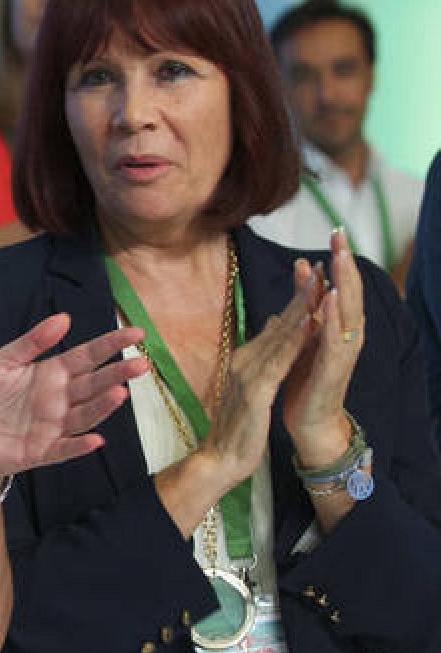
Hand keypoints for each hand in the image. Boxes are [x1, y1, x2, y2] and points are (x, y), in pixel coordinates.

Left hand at [0, 314, 145, 496]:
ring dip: (103, 406)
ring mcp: (53, 426)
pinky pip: (64, 449)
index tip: (136, 333)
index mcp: (52, 374)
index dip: (111, 344)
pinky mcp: (41, 451)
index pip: (88, 356)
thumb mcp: (3, 362)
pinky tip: (96, 440)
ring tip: (120, 393)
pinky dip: (80, 446)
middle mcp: (59, 400)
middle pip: (94, 384)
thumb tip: (64, 317)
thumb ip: (32, 342)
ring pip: (85, 415)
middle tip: (141, 363)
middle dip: (117, 374)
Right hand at [201, 257, 317, 484]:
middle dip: (300, 295)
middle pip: (279, 324)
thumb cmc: (238, 427)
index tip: (312, 275)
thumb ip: (263, 356)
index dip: (295, 300)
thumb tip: (277, 324)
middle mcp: (245, 360)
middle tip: (317, 267)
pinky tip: (306, 325)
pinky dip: (293, 341)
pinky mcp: (256, 391)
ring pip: (280, 337)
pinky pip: (279, 362)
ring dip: (299, 309)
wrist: (220, 458)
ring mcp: (249, 374)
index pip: (276, 325)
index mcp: (246, 359)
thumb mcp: (251, 386)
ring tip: (316, 285)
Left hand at [281, 230, 361, 464]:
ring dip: (345, 285)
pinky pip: (335, 341)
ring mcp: (342, 353)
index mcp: (338, 327)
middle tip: (340, 233)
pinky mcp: (333, 371)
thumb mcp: (304, 335)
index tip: (335, 231)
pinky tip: (332, 300)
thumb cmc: (306, 378)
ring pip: (348, 313)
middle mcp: (346, 336)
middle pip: (350, 293)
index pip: (342, 286)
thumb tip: (303, 269)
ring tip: (341, 258)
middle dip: (345, 263)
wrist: (308, 421)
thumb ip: (305, 305)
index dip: (339, 260)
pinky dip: (334, 319)